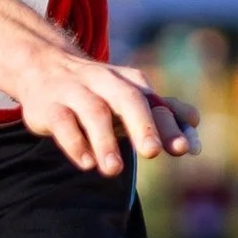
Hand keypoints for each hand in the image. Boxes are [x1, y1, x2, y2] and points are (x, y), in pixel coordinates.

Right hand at [12, 45, 196, 175]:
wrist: (42, 67)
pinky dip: (75, 143)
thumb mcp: (129, 96)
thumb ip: (162, 113)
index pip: (156, 104)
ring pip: (94, 112)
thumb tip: (195, 127)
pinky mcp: (49, 106)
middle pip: (127, 99)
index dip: (172, 126)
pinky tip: (86, 163)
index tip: (186, 149)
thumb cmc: (97, 91)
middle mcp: (105, 83)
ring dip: (105, 141)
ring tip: (114, 170)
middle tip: (152, 152)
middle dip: (142, 125)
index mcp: (129, 83)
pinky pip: (62, 122)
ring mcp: (75, 93)